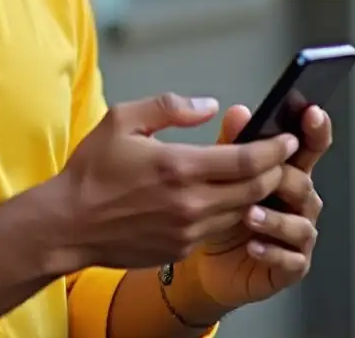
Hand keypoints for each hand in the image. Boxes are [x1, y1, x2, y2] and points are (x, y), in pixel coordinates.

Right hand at [50, 93, 298, 271]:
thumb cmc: (91, 171)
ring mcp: (187, 230)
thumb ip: (169, 107)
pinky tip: (228, 198)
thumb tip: (208, 106)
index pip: (246, 161)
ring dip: (257, 194)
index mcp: (178, 167)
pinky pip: (219, 229)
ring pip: (241, 212)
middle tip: (281, 156)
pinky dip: (232, 212)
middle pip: (254, 189)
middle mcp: (189, 203)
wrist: (68, 224)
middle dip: (275, 171)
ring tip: (260, 175)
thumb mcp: (122, 119)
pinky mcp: (181, 249)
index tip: (286, 139)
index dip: (274, 149)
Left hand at [177, 103, 332, 310]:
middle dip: (285, 179)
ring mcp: (299, 235)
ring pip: (300, 224)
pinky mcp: (291, 266)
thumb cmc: (220, 211)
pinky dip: (273, 252)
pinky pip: (292, 260)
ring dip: (275, 219)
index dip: (315, 130)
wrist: (205, 259)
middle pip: (303, 184)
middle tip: (264, 175)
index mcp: (287, 172)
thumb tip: (239, 113)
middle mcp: (299, 202)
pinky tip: (253, 246)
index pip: (309, 147)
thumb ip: (232, 143)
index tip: (312, 113)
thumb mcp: (220, 174)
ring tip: (249, 215)